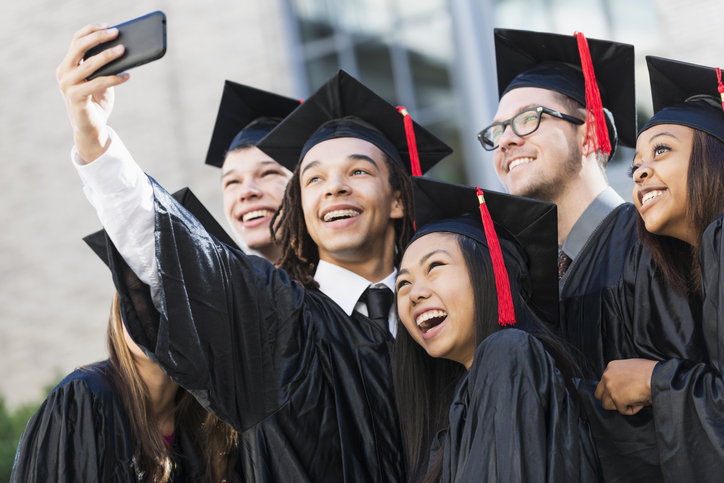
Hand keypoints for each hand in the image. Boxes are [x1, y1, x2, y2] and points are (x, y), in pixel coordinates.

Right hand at [56, 24, 130, 162]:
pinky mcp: (76, 97)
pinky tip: (127, 76)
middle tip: (116, 33)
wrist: (91, 128)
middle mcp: (64, 73)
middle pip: (79, 47)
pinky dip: (114, 78)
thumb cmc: (96, 102)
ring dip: (108, 56)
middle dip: (99, 38)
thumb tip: (122, 51)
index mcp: (67, 66)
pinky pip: (98, 83)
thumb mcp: (100, 80)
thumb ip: (104, 67)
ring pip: (90, 64)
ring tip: (124, 51)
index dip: (91, 30)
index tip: (109, 26)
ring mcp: (67, 85)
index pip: (76, 41)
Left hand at [595, 359, 657, 414]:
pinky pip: (621, 410)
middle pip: (600, 394)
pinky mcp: (617, 398)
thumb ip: (623, 374)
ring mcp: (610, 388)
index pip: (604, 383)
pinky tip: (640, 404)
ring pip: (606, 404)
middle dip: (611, 399)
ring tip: (633, 402)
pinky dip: (630, 410)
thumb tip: (625, 386)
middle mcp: (606, 376)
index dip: (614, 390)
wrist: (657, 376)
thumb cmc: (651, 370)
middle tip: (625, 400)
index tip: (626, 391)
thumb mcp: (632, 366)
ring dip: (619, 406)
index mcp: (611, 367)